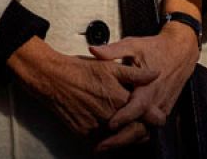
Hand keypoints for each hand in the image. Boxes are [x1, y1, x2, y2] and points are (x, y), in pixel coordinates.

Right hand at [7, 38, 158, 140]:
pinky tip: (108, 130)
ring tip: (127, 128)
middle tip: (143, 125)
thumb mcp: (109, 66)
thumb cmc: (78, 70)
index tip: (155, 115)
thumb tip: (155, 74)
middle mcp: (110, 116)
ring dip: (125, 136)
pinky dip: (108, 138)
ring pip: (120, 139)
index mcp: (120, 99)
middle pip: (136, 132)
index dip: (155, 117)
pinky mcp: (84, 133)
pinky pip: (102, 141)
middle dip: (142, 130)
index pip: (148, 117)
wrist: (51, 77)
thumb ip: (135, 74)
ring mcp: (97, 127)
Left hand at [89, 23, 200, 151]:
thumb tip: (94, 50)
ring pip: (145, 131)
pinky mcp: (162, 110)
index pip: (137, 107)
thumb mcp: (133, 45)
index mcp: (149, 86)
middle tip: (101, 146)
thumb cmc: (155, 48)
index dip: (124, 117)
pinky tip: (120, 139)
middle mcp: (156, 101)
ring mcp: (161, 108)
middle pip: (141, 127)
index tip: (109, 125)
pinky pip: (149, 127)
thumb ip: (113, 50)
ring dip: (127, 140)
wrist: (180, 52)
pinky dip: (136, 135)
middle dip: (122, 139)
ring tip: (107, 146)